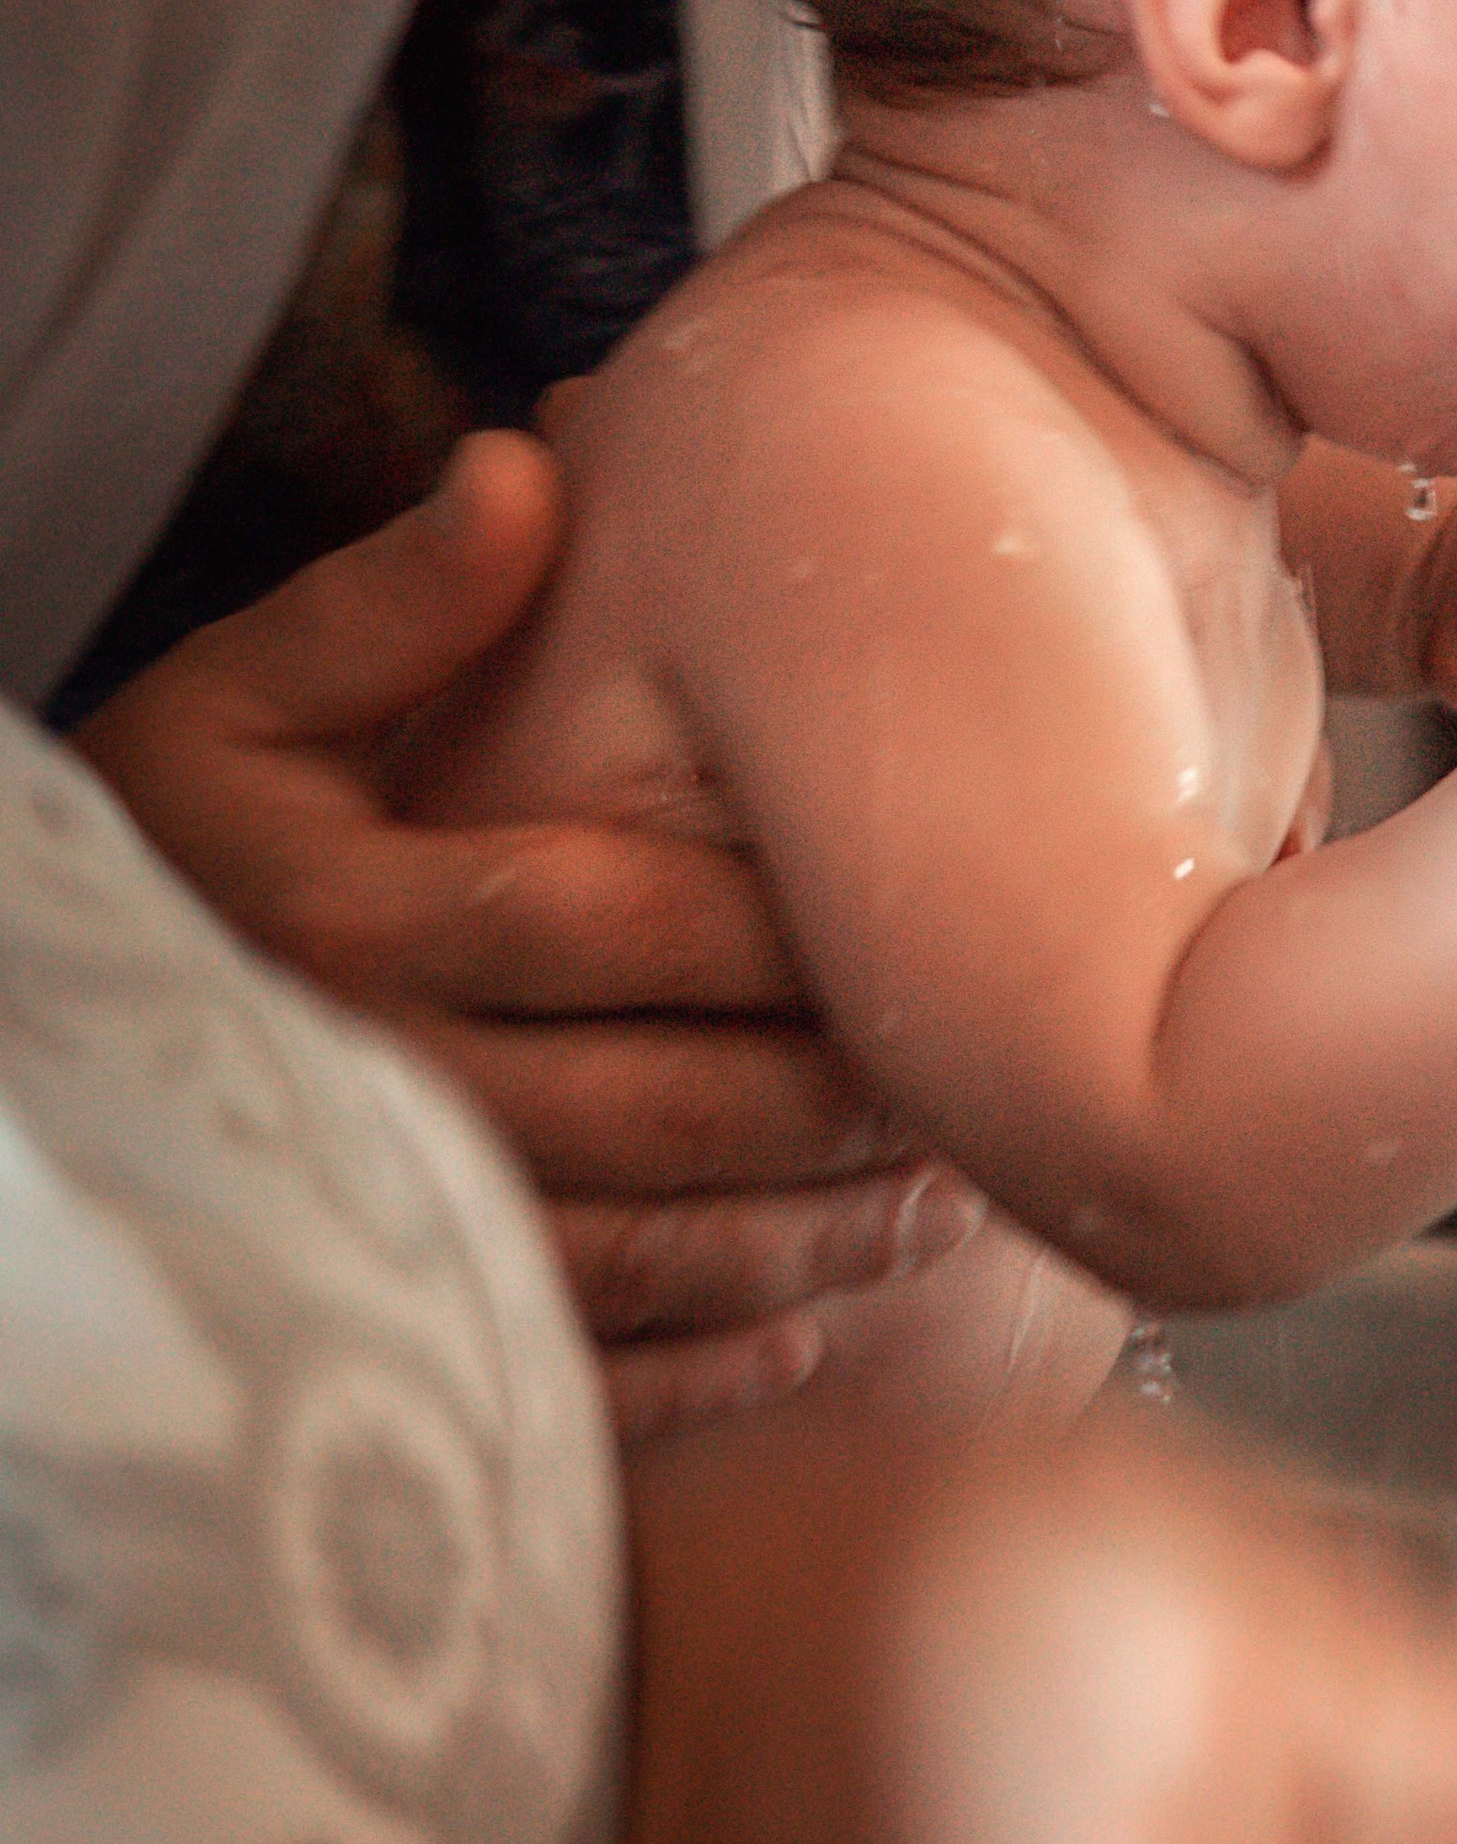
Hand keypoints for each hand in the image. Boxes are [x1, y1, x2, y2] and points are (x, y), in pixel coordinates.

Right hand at [74, 434, 988, 1430]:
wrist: (51, 1029)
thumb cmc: (179, 836)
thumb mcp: (237, 696)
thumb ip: (390, 600)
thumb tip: (527, 464)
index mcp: (335, 916)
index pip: (595, 916)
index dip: (765, 914)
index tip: (906, 890)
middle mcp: (363, 1089)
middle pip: (654, 1108)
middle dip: (833, 1093)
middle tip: (977, 1065)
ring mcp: (380, 1239)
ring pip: (643, 1257)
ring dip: (811, 1239)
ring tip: (947, 1196)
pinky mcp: (396, 1342)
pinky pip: (577, 1379)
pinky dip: (708, 1367)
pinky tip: (814, 1328)